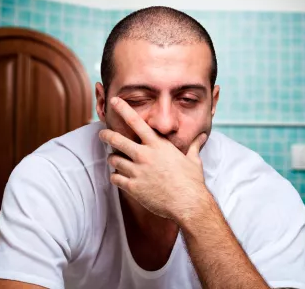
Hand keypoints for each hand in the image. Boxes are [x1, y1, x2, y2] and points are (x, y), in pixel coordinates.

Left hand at [99, 97, 210, 221]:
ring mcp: (137, 171)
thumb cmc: (192, 181)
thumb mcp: (193, 159)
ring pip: (113, 159)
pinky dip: (115, 176)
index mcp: (158, 145)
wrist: (188, 203)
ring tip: (114, 159)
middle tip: (102, 134)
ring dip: (112, 158)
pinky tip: (118, 177)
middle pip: (116, 139)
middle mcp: (144, 155)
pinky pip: (115, 178)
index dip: (123, 109)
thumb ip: (194, 145)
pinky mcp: (133, 187)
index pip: (136, 121)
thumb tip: (203, 136)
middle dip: (106, 135)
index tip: (114, 101)